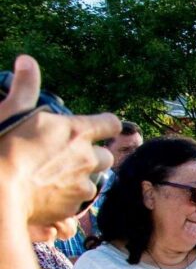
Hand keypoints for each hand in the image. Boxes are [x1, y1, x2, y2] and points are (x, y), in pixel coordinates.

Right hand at [0, 55, 119, 224]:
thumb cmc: (4, 146)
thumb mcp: (12, 110)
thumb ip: (25, 86)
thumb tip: (27, 60)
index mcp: (77, 132)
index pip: (111, 123)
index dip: (105, 124)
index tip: (97, 127)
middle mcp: (88, 158)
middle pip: (106, 156)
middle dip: (92, 156)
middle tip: (69, 155)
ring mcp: (83, 185)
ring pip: (94, 181)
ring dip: (81, 178)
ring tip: (55, 176)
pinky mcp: (73, 208)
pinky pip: (79, 202)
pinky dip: (68, 199)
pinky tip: (49, 194)